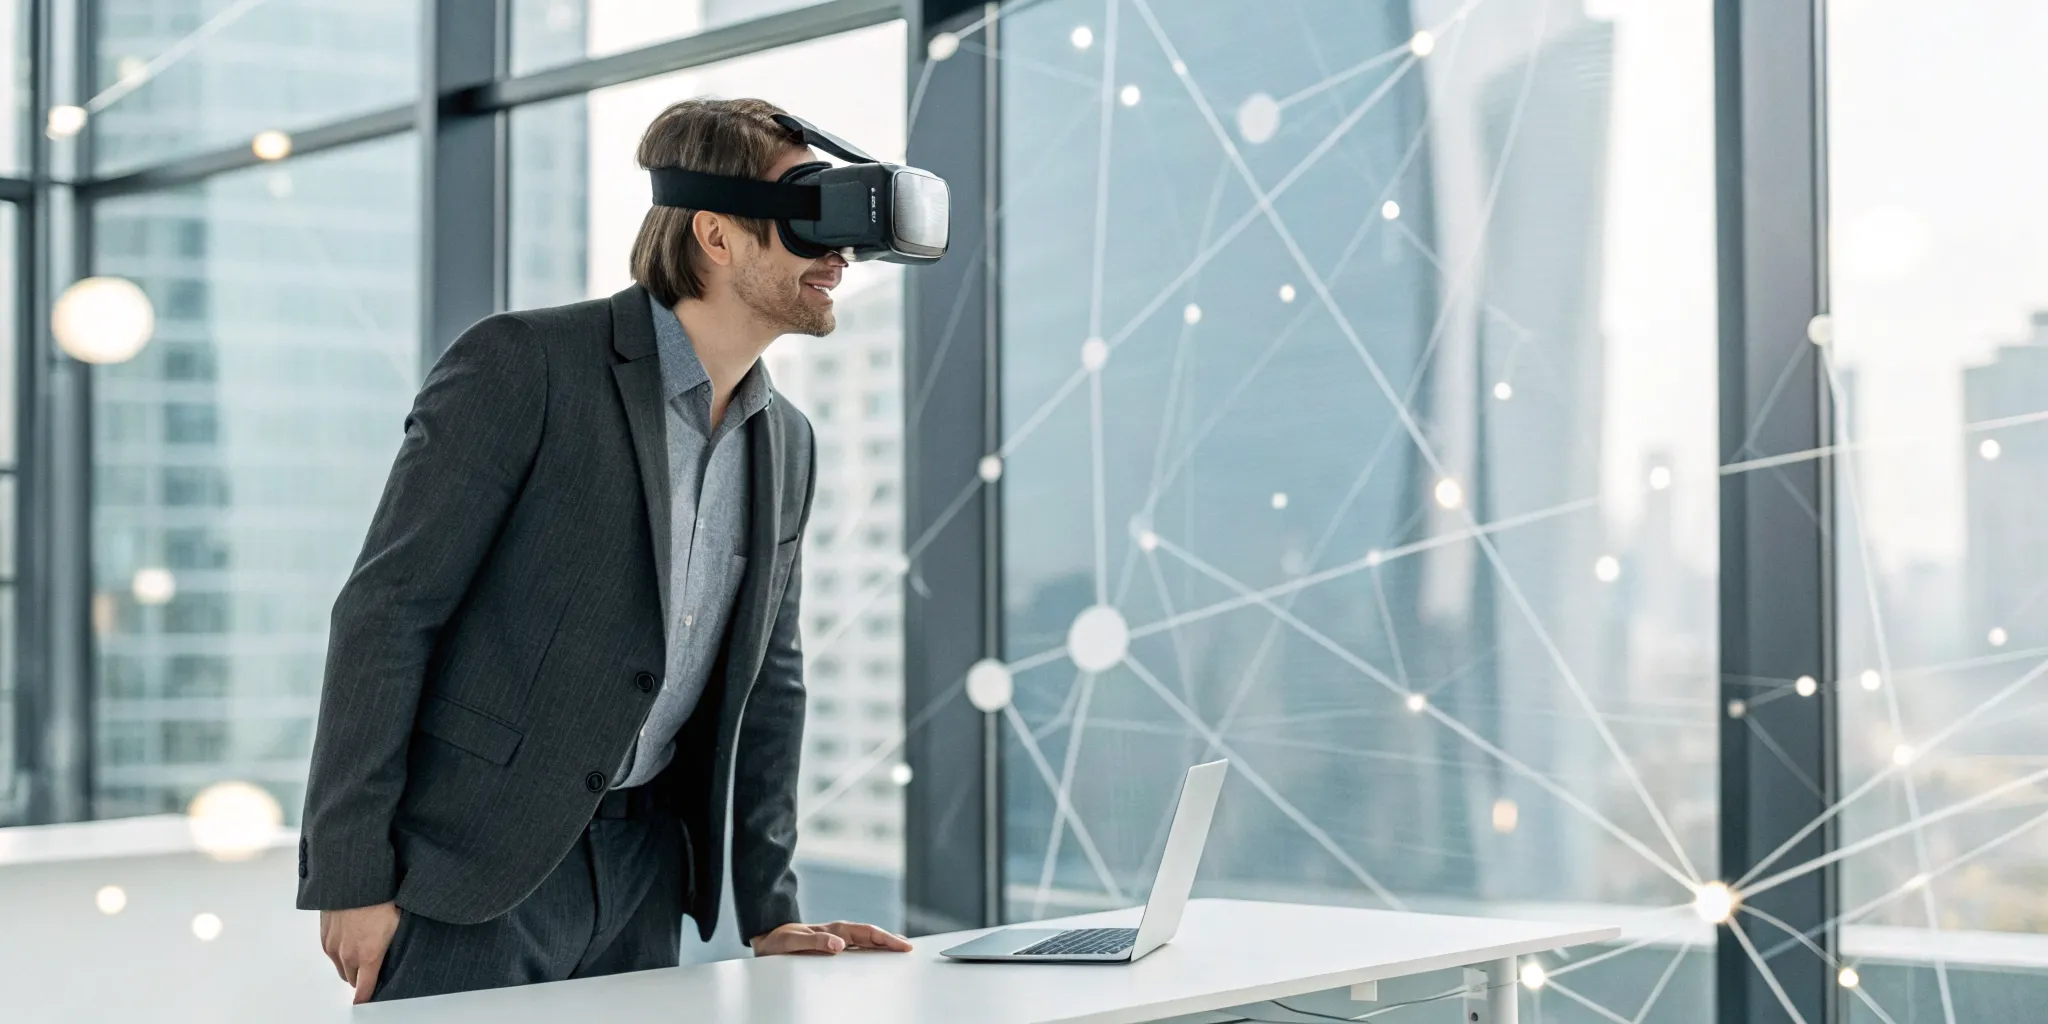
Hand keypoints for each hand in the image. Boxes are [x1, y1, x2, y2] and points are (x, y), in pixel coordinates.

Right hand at [319, 901, 401, 1003]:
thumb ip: (393, 948)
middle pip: (353, 980)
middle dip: (362, 978)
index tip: (368, 1001)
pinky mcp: (324, 937)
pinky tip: (351, 939)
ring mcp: (333, 947)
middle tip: (373, 967)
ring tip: (362, 950)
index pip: (364, 990)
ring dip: (350, 966)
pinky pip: (332, 954)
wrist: (354, 881)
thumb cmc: (379, 898)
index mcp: (368, 956)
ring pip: (341, 968)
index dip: (367, 998)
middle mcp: (348, 955)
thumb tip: (396, 957)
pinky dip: (340, 952)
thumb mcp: (398, 925)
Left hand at [751, 920, 913, 955]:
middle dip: (890, 941)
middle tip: (908, 949)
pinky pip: (857, 946)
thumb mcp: (792, 942)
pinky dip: (871, 948)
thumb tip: (840, 945)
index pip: (866, 933)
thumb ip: (815, 941)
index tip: (902, 946)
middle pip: (871, 935)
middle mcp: (837, 933)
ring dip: (883, 944)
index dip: (886, 939)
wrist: (766, 938)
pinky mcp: (831, 945)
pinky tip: (875, 954)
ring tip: (898, 950)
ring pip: (866, 940)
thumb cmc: (778, 940)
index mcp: (833, 930)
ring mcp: (836, 938)